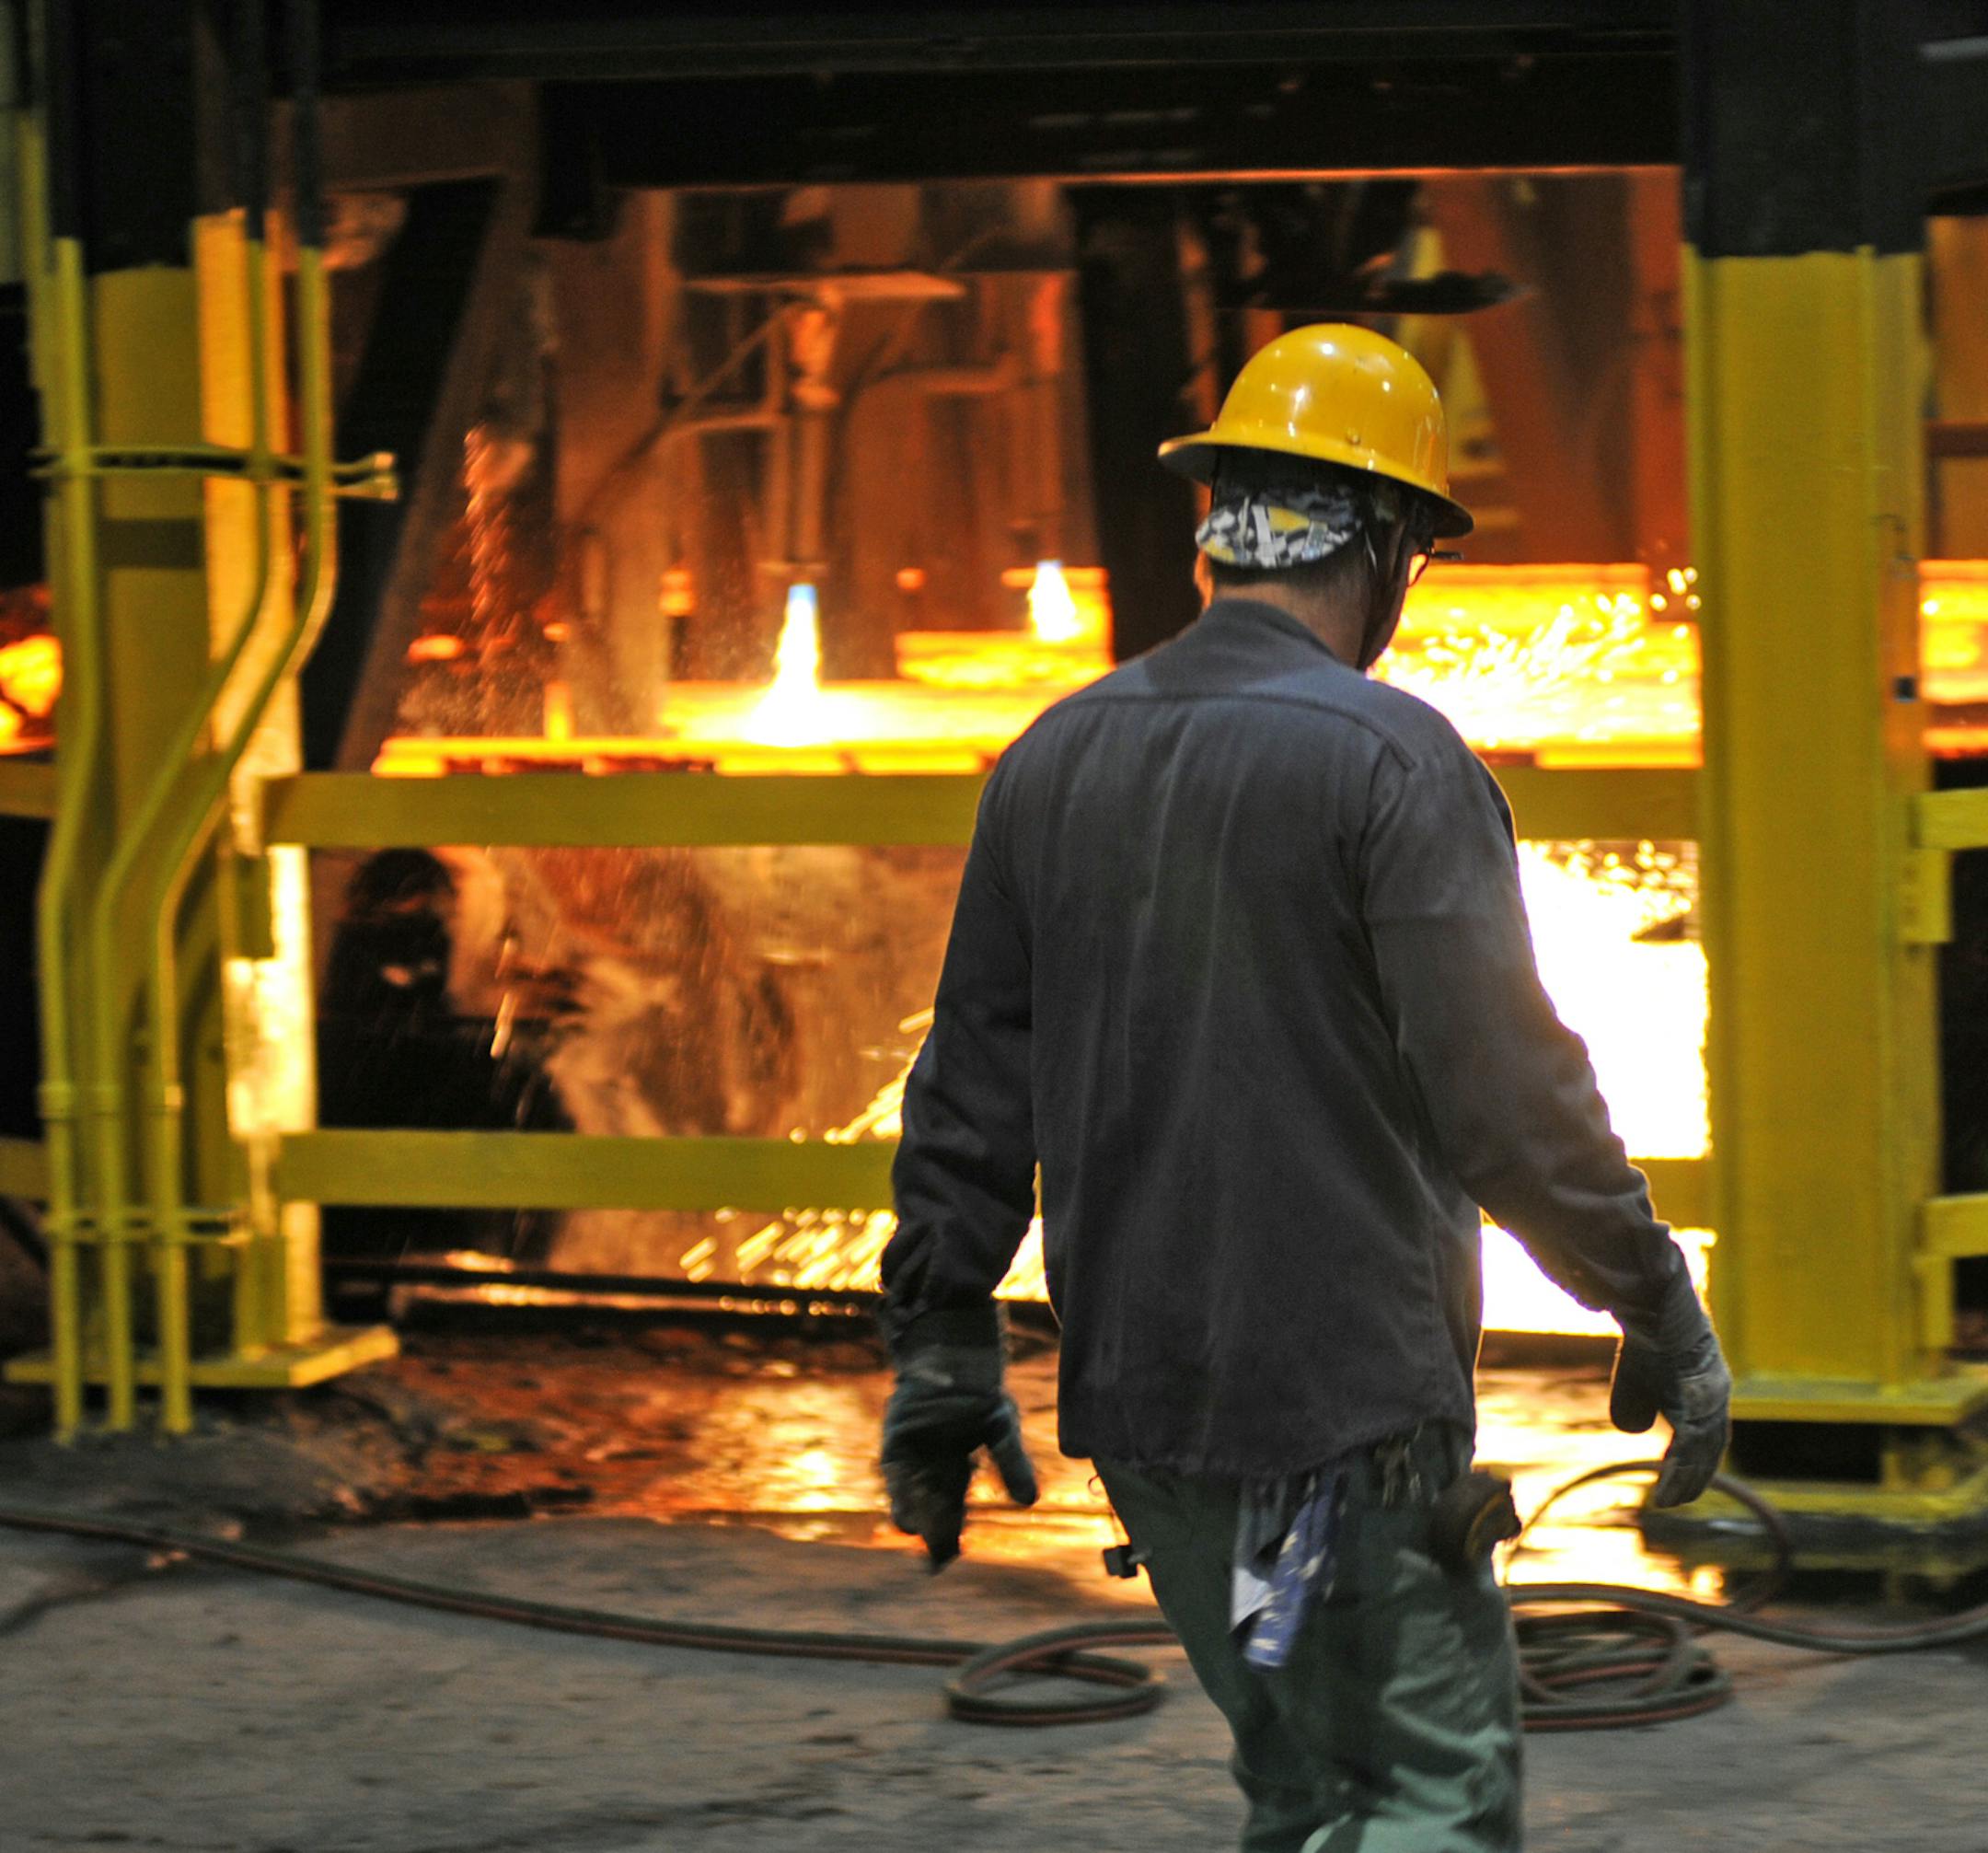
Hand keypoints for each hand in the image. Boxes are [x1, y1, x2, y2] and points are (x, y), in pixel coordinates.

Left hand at [880, 1344, 1038, 1568]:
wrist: (956, 1361)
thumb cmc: (981, 1396)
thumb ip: (1013, 1464)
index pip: (951, 1514)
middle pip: (930, 1511)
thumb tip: (1030, 1502)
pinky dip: (901, 1495)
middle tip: (937, 1561)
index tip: (950, 1555)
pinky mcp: (895, 1444)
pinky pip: (895, 1475)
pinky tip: (906, 1515)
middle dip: (934, 1535)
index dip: (949, 1536)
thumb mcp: (1003, 1430)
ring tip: (926, 1540)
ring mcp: (911, 1458)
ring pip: (912, 1498)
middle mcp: (930, 1471)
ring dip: (918, 1519)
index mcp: (955, 1474)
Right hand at [1611, 1281, 1732, 1508]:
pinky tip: (1664, 1487)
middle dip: (1695, 1477)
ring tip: (1669, 1501)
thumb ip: (1637, 1402)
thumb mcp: (1638, 1374)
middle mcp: (1715, 1396)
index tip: (1679, 1487)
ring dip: (1686, 1480)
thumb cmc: (1646, 1334)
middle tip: (1675, 1501)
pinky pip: (1688, 1445)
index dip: (1697, 1463)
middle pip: (1711, 1448)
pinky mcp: (1694, 1398)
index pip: (1709, 1437)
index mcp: (1709, 1391)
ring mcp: (1708, 1398)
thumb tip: (1632, 1431)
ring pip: (1701, 1452)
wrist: (1651, 1300)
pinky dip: (1677, 1472)